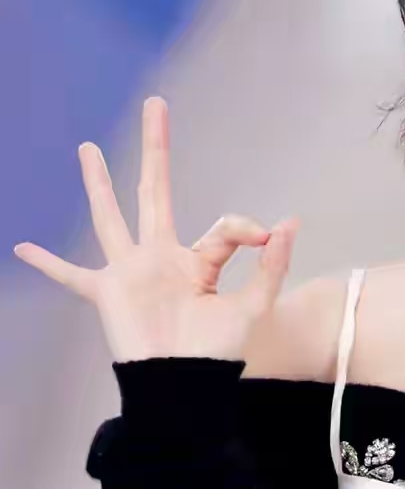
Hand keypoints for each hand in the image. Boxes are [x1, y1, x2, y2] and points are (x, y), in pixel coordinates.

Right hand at [14, 97, 298, 361]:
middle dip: (156, 149)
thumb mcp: (254, 302)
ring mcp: (131, 271)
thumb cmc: (218, 351)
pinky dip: (48, 265)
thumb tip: (290, 220)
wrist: (185, 386)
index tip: (268, 236)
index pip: (224, 225)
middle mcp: (161, 256)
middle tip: (155, 105)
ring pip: (111, 215)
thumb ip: (272, 262)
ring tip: (87, 148)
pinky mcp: (107, 294)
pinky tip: (23, 247)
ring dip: (99, 182)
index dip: (246, 228)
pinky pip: (72, 276)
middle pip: (155, 190)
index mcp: (198, 258)